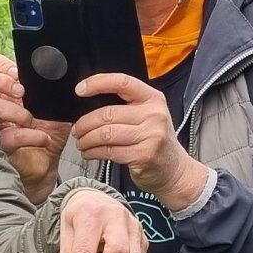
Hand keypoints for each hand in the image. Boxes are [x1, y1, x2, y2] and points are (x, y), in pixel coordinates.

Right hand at [0, 54, 70, 202]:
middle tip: (21, 92)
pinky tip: (44, 139)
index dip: (2, 66)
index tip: (20, 75)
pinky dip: (31, 136)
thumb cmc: (47, 132)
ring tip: (33, 121)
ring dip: (18, 112)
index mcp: (7, 91)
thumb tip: (61, 72)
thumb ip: (53, 89)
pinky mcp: (0, 145)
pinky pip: (10, 136)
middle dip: (1, 80)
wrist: (48, 163)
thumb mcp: (54, 106)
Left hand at [71, 74, 209, 209]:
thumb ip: (126, 105)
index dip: (97, 83)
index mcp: (153, 98)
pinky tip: (89, 153)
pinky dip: (93, 152)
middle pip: (108, 114)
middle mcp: (154, 114)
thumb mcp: (149, 115)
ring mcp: (151, 136)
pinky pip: (109, 151)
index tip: (79, 90)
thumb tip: (89, 101)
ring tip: (81, 143)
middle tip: (77, 130)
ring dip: (87, 140)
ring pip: (105, 134)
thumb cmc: (155, 140)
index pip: (122, 82)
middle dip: (85, 123)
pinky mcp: (143, 155)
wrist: (175, 170)